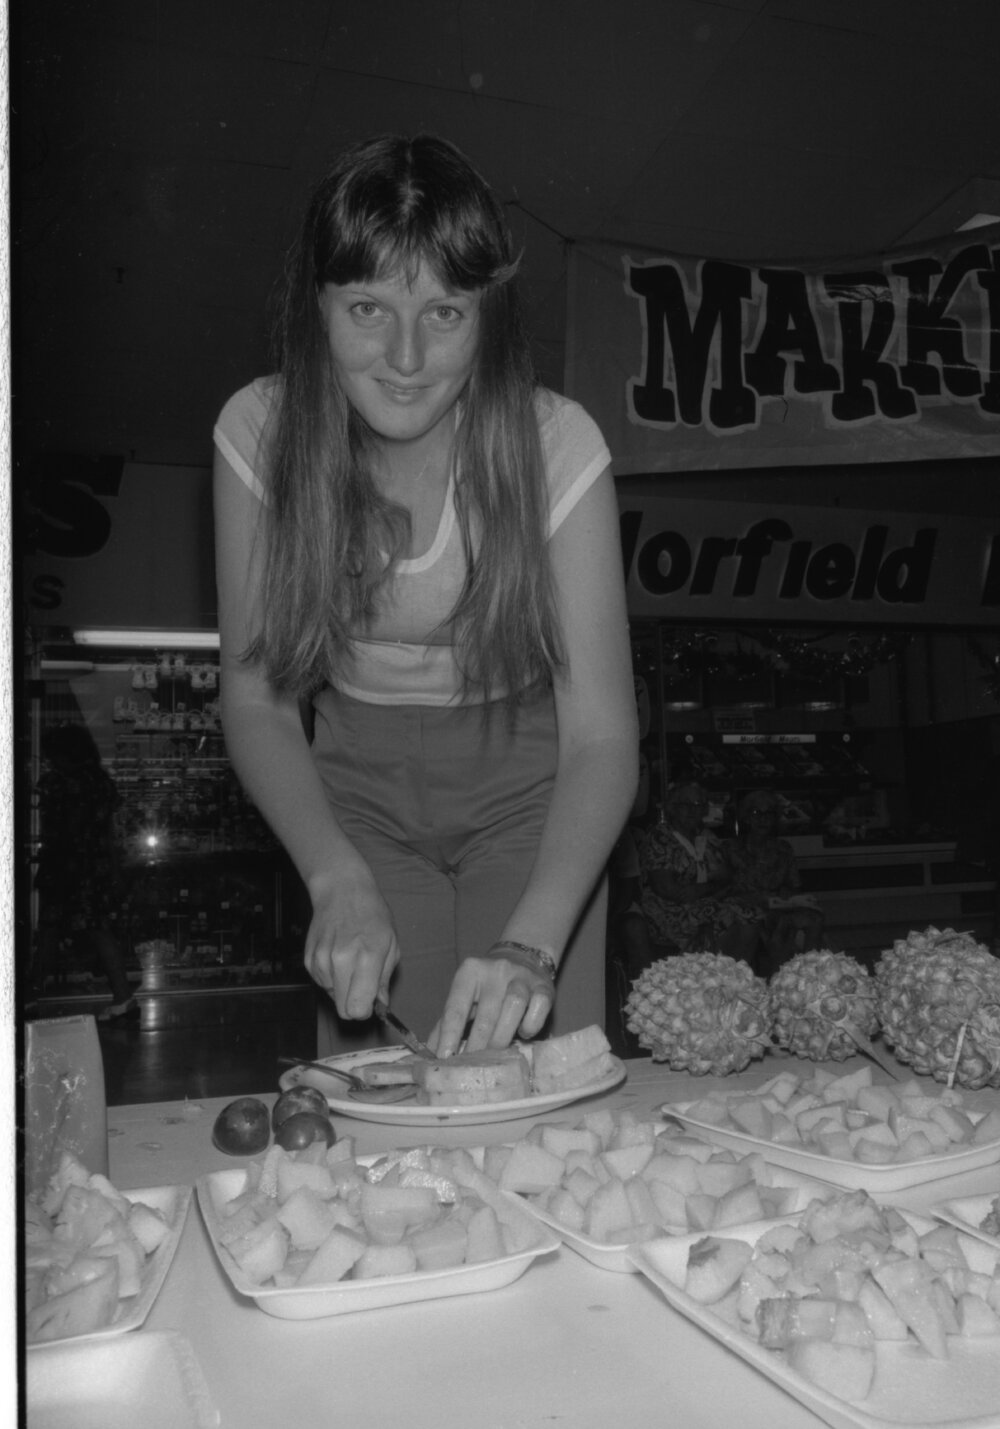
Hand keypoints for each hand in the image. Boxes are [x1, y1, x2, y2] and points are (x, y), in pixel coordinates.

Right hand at [303, 876, 400, 1021]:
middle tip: (362, 985)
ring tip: (350, 961)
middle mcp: (340, 962)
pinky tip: (337, 956)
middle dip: (354, 1003)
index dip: (365, 1010)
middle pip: (343, 1010)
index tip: (370, 1002)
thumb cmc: (372, 916)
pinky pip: (322, 984)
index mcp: (366, 958)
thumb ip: (384, 979)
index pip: (357, 1009)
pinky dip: (331, 977)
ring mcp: (321, 961)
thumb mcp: (391, 945)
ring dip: (343, 987)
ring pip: (332, 997)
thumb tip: (380, 1006)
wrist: (342, 891)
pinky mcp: (309, 960)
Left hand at [429, 952, 554, 1057]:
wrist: (523, 958)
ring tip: (496, 1056)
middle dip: (477, 1044)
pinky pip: (539, 1007)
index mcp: (469, 972)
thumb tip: (430, 1055)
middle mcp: (495, 970)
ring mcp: (522, 977)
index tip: (445, 1058)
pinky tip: (523, 1035)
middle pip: (486, 1013)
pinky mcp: (545, 987)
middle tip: (471, 1066)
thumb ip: (446, 1023)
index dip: (449, 1035)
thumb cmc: (487, 987)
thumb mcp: (464, 997)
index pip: (456, 1007)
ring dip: (503, 1036)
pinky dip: (531, 1025)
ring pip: (514, 1006)